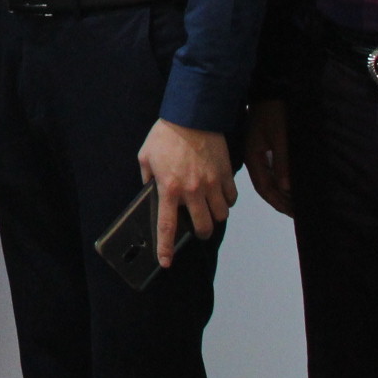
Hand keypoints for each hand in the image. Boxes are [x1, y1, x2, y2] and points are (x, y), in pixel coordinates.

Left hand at [140, 118, 236, 266]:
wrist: (192, 115)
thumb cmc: (166, 135)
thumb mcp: (146, 156)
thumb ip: (147, 178)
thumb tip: (151, 190)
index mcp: (169, 188)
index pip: (167, 226)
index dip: (165, 248)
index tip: (165, 262)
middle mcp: (192, 191)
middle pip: (203, 227)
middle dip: (200, 232)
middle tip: (197, 228)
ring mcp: (212, 184)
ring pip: (221, 215)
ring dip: (215, 217)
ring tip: (209, 210)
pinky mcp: (226, 175)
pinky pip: (232, 198)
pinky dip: (227, 201)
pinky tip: (220, 195)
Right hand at [244, 99, 294, 217]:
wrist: (269, 89)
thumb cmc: (274, 112)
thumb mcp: (280, 136)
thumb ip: (282, 162)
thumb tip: (285, 187)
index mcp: (253, 156)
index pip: (264, 187)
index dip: (278, 202)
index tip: (294, 214)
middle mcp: (253, 158)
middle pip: (265, 187)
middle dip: (280, 201)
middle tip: (298, 214)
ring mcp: (257, 153)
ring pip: (268, 180)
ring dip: (281, 193)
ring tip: (296, 204)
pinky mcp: (263, 148)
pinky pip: (270, 171)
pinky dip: (280, 182)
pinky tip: (289, 186)